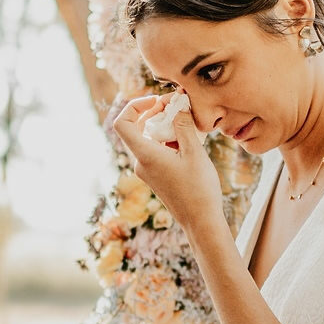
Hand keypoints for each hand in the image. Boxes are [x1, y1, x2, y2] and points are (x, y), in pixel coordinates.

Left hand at [112, 93, 223, 231]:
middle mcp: (141, 163)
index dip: (135, 106)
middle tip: (175, 106)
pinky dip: (167, 140)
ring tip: (185, 122)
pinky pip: (155, 151)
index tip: (157, 102)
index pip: (122, 123)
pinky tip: (187, 140)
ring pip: (147, 139)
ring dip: (163, 126)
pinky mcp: (156, 177)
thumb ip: (184, 125)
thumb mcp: (194, 152)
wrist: (201, 222)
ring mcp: (147, 172)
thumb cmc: (199, 189)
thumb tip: (179, 105)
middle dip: (154, 113)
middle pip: (136, 128)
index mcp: (145, 155)